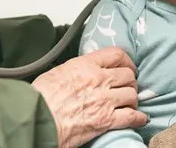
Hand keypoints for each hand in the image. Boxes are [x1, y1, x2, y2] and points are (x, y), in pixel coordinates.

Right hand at [32, 47, 147, 147]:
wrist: (35, 118)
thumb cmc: (40, 97)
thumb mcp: (58, 71)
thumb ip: (77, 68)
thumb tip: (83, 71)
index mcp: (86, 64)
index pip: (116, 55)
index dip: (126, 61)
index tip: (128, 66)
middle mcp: (99, 79)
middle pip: (128, 75)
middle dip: (130, 81)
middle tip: (127, 87)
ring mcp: (104, 100)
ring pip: (132, 94)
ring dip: (133, 99)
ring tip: (129, 103)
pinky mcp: (106, 120)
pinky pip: (131, 117)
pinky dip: (139, 118)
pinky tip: (141, 119)